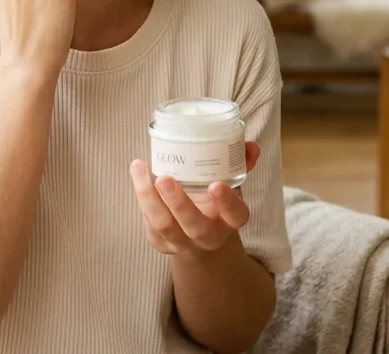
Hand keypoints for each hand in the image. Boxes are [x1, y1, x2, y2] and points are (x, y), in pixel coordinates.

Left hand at [130, 142, 261, 256]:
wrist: (200, 240)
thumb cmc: (215, 203)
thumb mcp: (231, 185)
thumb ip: (239, 164)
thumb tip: (250, 145)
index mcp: (231, 220)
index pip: (235, 215)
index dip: (227, 202)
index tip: (215, 185)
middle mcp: (209, 237)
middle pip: (195, 226)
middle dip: (179, 203)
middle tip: (165, 178)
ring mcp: (184, 243)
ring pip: (164, 226)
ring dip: (149, 198)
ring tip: (139, 168)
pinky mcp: (161, 243)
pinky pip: (150, 224)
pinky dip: (142, 199)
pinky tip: (138, 175)